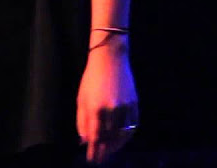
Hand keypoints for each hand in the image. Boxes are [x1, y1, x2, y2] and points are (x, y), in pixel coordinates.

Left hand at [77, 39, 138, 163]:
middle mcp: (111, 109)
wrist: (110, 58)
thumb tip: (84, 141)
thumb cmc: (91, 78)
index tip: (91, 160)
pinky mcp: (134, 103)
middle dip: (104, 151)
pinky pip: (133, 125)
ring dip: (116, 146)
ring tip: (109, 151)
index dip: (93, 151)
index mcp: (96, 108)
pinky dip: (127, 135)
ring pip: (122, 134)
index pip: (95, 137)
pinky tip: (121, 140)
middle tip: (100, 159)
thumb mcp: (81, 98)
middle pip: (109, 138)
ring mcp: (125, 106)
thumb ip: (81, 121)